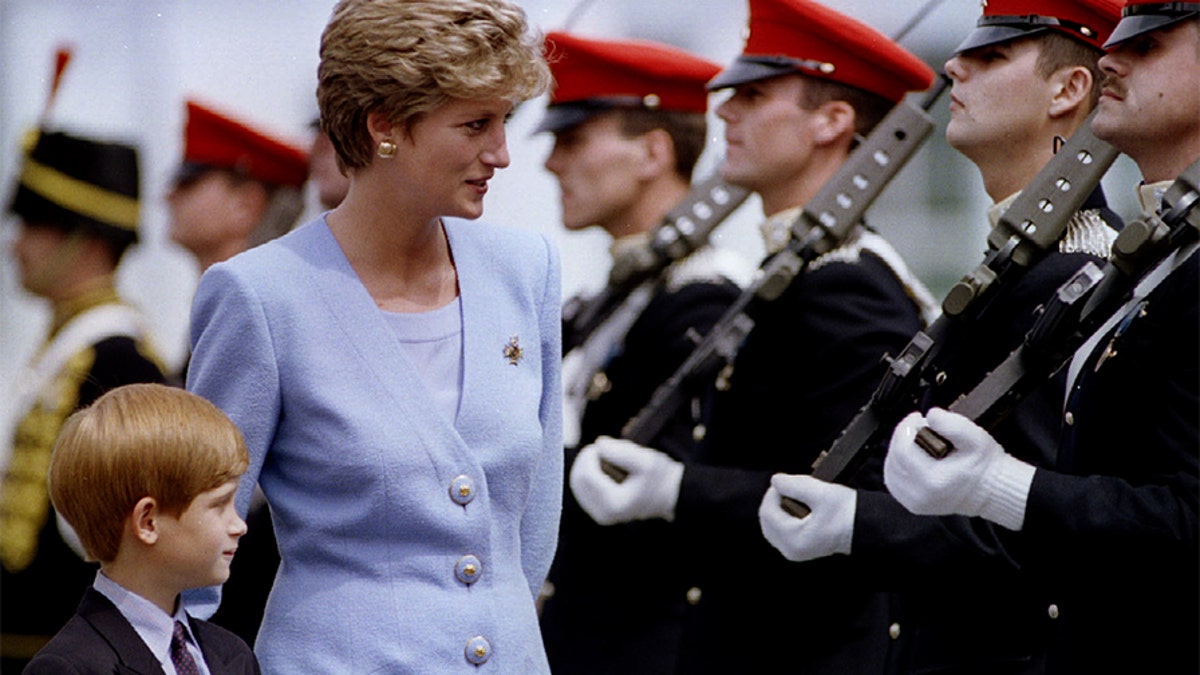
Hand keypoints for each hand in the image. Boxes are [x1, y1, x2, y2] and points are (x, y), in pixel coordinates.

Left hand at [569, 436, 682, 524]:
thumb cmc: (660, 478)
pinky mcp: (598, 511)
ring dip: (589, 466)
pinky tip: (605, 469)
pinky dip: (590, 474)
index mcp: (613, 504)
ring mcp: (600, 514)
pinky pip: (583, 488)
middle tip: (605, 450)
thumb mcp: (646, 460)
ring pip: (578, 483)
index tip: (605, 445)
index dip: (590, 454)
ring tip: (609, 460)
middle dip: (587, 460)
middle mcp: (603, 514)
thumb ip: (622, 451)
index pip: (585, 474)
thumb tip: (598, 444)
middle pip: (578, 479)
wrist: (670, 495)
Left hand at [759, 474, 854, 561]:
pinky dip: (784, 516)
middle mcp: (792, 550)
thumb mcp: (821, 493)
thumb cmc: (848, 513)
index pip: (767, 512)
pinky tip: (796, 505)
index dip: (773, 492)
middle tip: (788, 487)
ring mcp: (795, 552)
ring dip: (779, 508)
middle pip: (767, 521)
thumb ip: (794, 485)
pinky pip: (781, 531)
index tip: (784, 481)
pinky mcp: (800, 549)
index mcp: (794, 539)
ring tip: (794, 495)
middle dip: (774, 501)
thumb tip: (776, 481)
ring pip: (772, 526)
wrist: (866, 528)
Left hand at [884, 408, 1034, 529]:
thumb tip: (931, 416)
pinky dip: (898, 465)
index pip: (902, 449)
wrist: (989, 489)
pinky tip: (911, 456)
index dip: (906, 427)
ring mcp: (914, 502)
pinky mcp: (911, 504)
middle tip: (919, 427)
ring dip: (899, 450)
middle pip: (894, 458)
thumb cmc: (983, 466)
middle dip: (903, 437)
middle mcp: (920, 496)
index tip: (917, 417)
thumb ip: (953, 425)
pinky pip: (893, 481)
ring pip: (890, 469)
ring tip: (917, 441)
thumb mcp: (975, 438)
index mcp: (934, 481)